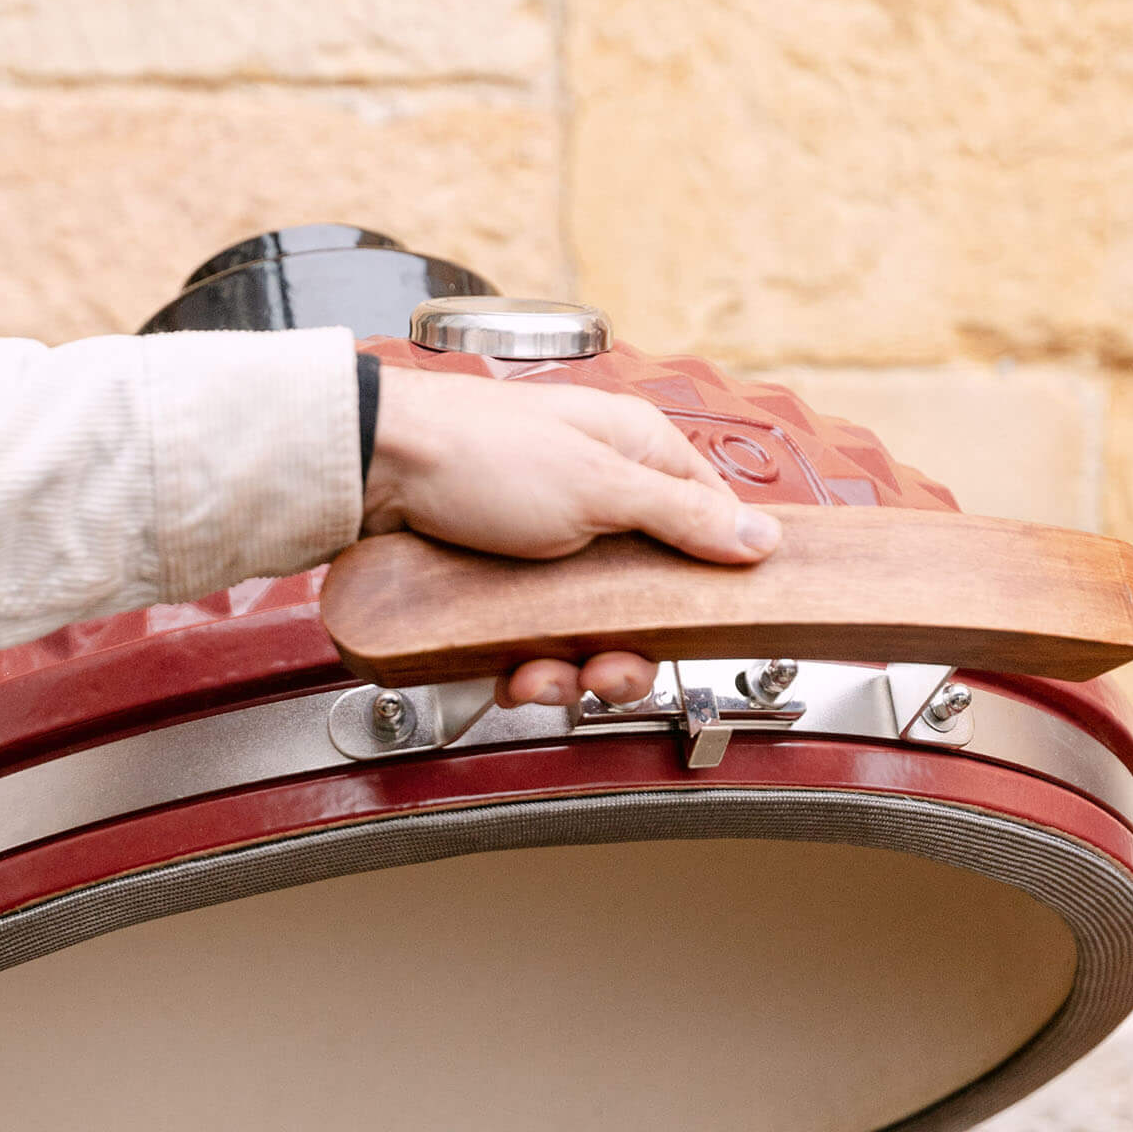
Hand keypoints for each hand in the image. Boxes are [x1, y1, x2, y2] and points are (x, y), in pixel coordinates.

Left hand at [361, 365, 781, 709]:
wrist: (371, 470)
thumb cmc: (476, 453)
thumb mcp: (598, 485)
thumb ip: (682, 516)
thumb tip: (761, 538)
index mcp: (636, 456)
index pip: (708, 521)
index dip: (712, 579)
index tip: (709, 625)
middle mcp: (600, 500)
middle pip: (652, 599)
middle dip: (630, 651)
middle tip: (610, 671)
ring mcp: (552, 549)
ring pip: (594, 632)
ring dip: (575, 671)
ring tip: (544, 678)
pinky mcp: (507, 587)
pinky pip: (540, 643)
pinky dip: (529, 669)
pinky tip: (513, 674)